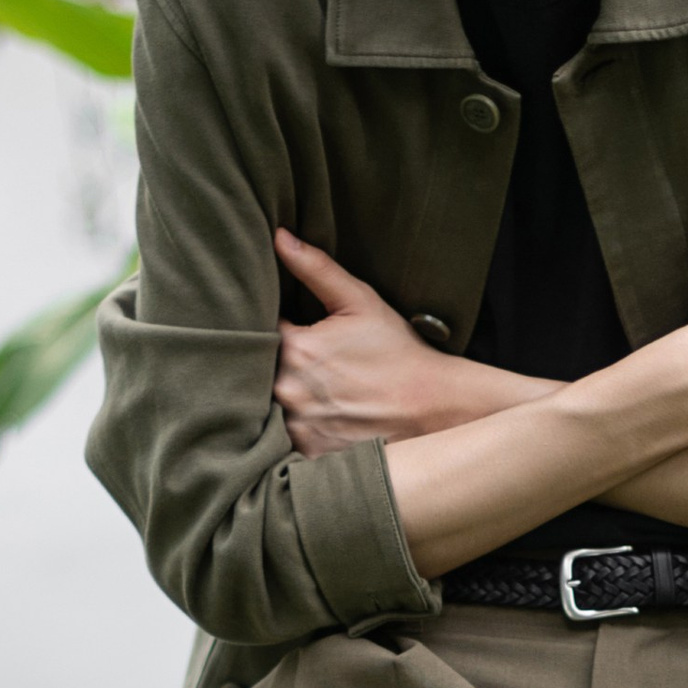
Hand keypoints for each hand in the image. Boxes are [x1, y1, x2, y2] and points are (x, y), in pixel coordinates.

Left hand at [272, 231, 476, 455]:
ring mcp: (297, 424)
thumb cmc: (398, 351)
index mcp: (295, 348)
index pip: (256, 332)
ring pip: (267, 406)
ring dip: (279, 396)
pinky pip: (283, 438)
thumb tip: (279, 237)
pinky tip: (318, 415)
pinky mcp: (308, 450)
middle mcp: (288, 389)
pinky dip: (293, 426)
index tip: (281, 327)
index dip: (266, 329)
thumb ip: (316, 269)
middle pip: (259, 371)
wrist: (431, 406)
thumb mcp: (360, 302)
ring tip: (311, 389)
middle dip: (270, 363)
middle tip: (303, 362)